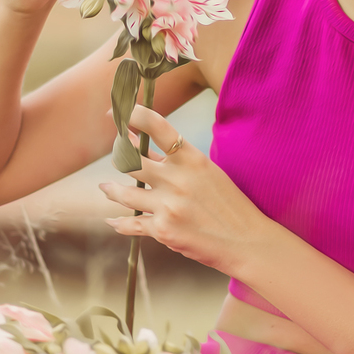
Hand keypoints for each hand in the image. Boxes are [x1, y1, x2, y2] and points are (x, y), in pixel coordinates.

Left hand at [99, 104, 268, 274]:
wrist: (247, 241)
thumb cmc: (230, 205)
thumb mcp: (208, 174)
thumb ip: (174, 162)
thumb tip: (140, 148)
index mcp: (192, 159)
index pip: (157, 127)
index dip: (133, 115)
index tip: (117, 112)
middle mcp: (178, 179)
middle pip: (130, 160)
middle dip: (118, 155)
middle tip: (115, 154)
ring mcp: (168, 206)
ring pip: (123, 193)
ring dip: (111, 190)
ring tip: (106, 187)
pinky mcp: (163, 231)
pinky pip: (131, 224)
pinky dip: (119, 223)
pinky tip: (113, 221)